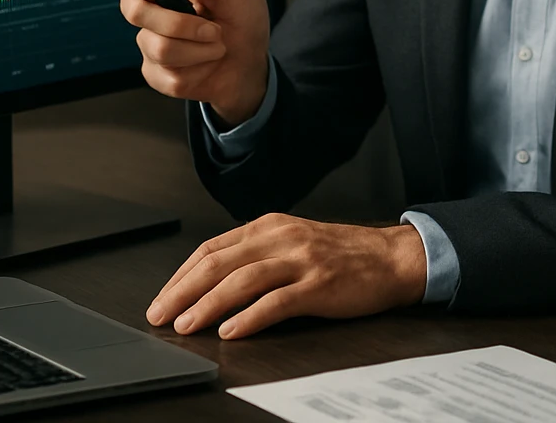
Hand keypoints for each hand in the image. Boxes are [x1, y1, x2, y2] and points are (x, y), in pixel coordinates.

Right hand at [118, 0, 270, 125]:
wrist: (256, 57)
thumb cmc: (243, 14)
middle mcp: (153, 19)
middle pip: (138, 14)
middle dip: (182, 22)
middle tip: (213, 28)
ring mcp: (153, 49)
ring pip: (161, 49)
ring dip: (202, 48)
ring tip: (217, 45)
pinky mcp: (161, 78)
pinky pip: (173, 78)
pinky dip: (202, 69)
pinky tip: (209, 63)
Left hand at [145, 213, 427, 338]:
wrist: (393, 257)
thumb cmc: (345, 254)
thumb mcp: (295, 242)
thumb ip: (259, 254)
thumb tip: (213, 281)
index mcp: (271, 226)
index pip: (213, 248)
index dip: (182, 274)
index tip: (163, 297)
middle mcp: (283, 238)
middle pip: (220, 262)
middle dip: (183, 290)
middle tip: (161, 314)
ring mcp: (302, 260)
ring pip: (242, 280)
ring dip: (208, 304)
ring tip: (187, 325)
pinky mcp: (320, 285)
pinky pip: (277, 302)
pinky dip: (249, 317)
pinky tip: (232, 330)